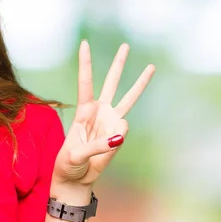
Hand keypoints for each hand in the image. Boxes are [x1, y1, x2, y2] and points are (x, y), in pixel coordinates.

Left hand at [53, 41, 154, 186]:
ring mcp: (110, 122)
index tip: (84, 43)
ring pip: (127, 99)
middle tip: (126, 45)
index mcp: (82, 111)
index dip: (85, 64)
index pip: (85, 83)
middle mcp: (98, 112)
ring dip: (139, 83)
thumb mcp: (74, 156)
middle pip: (110, 83)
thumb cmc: (69, 164)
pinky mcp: (118, 135)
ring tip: (151, 67)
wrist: (76, 178)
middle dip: (119, 65)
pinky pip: (123, 133)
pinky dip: (115, 141)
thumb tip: (120, 135)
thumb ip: (96, 146)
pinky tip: (107, 147)